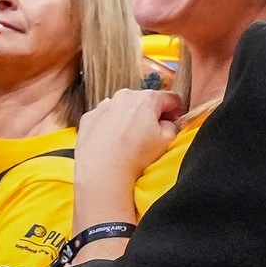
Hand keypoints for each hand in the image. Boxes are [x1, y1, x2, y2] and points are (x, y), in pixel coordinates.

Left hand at [73, 89, 185, 211]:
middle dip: (151, 113)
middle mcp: (124, 96)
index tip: (176, 121)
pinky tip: (113, 142)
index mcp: (147, 98)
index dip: (177, 110)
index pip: (170, 98)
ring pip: (123, 108)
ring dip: (130, 118)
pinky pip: (105, 117)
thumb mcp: (167, 141)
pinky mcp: (88, 118)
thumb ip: (172, 126)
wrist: (101, 170)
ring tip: (130, 140)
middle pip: (144, 101)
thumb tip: (167, 123)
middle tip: (153, 133)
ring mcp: (103, 106)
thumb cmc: (135, 156)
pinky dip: (111, 125)